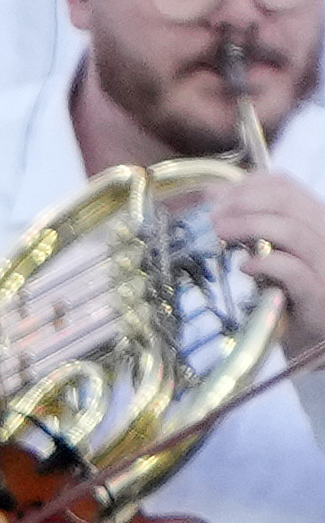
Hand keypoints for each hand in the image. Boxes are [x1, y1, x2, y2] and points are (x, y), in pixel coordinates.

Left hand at [204, 162, 324, 319]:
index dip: (246, 186)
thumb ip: (250, 227)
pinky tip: (243, 267)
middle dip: (242, 203)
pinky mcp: (319, 295)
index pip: (285, 186)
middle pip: (288, 201)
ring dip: (248, 227)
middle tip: (209, 217)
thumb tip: (210, 198)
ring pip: (294, 231)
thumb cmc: (287, 293)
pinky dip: (266, 264)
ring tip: (217, 234)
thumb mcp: (269, 253)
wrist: (314, 336)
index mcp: (313, 220)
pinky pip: (295, 271)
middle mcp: (324, 236)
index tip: (213, 199)